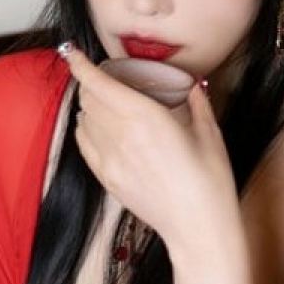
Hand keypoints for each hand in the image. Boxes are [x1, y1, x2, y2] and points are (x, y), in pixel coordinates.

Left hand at [60, 43, 238, 258]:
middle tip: (103, 79)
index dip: (81, 65)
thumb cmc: (209, 182)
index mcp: (146, 116)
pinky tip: (99, 130)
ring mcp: (111, 160)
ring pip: (83, 121)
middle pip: (88, 99)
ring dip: (88, 107)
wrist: (198, 229)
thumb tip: (193, 85)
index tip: (74, 54)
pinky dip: (86, 132)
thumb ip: (197, 102)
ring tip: (103, 104)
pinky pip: (85, 147)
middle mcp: (122, 135)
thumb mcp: (209, 133)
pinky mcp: (108, 180)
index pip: (98, 83)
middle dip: (90, 84)